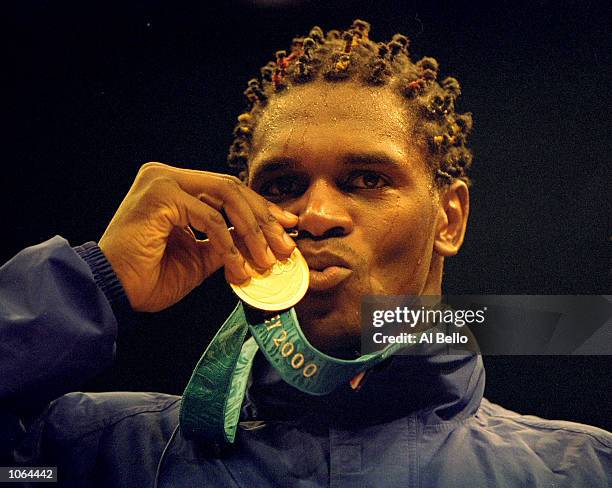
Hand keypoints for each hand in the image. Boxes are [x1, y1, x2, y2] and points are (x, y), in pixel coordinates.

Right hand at [98, 162, 297, 311]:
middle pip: (232, 189)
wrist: (111, 291)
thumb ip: (226, 242)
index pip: (229, 191)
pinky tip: (237, 267)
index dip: (261, 209)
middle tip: (286, 247)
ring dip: (252, 230)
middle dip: (264, 220)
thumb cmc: (148, 277)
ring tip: (267, 259)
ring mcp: (162, 181)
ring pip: (226, 197)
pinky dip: (228, 243)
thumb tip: (261, 239)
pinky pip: (208, 218)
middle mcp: (167, 177)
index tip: (287, 227)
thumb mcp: (199, 258)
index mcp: (176, 187)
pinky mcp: (159, 195)